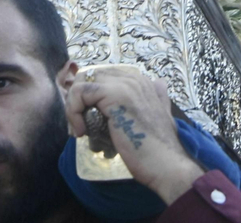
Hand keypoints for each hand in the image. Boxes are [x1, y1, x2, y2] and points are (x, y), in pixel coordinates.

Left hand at [64, 65, 202, 205]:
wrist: (167, 165)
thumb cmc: (158, 150)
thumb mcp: (161, 117)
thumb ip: (159, 98)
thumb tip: (160, 83)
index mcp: (142, 82)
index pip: (102, 77)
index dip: (89, 97)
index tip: (86, 120)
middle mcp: (133, 78)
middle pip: (89, 76)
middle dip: (78, 99)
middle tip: (79, 124)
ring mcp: (124, 84)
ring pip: (82, 82)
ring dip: (73, 106)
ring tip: (79, 129)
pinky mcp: (114, 95)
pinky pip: (80, 91)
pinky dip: (73, 110)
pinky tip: (81, 131)